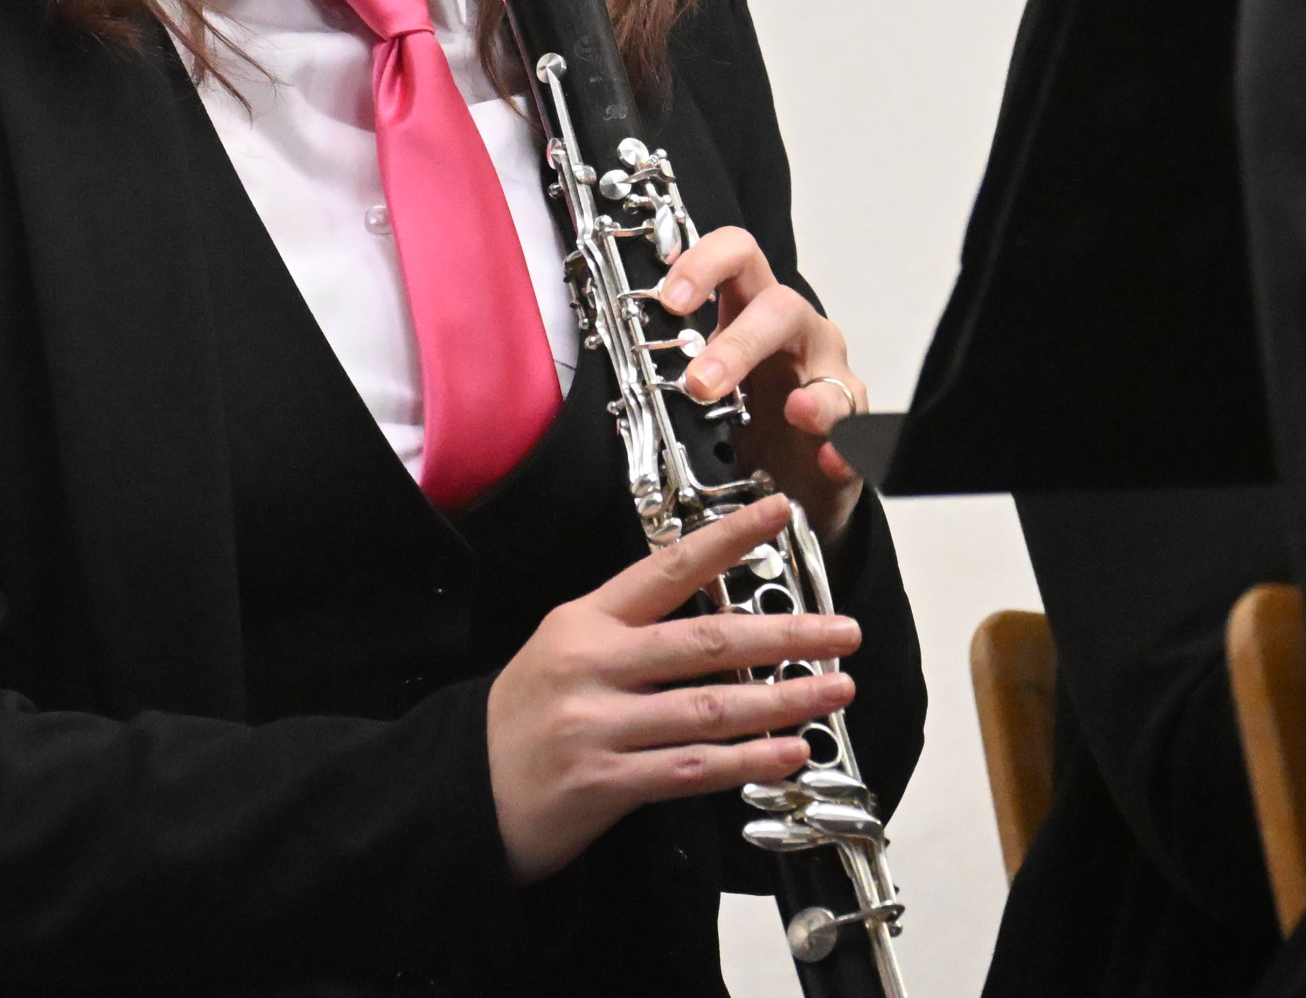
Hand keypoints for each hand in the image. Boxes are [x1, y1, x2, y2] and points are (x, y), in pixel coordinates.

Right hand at [486, 494, 860, 880]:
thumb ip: (629, 633)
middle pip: (705, 640)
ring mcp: (596, 725)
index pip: (666, 568)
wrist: (464, 791)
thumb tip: (721, 626)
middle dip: (785, 633)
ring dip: (783, 699)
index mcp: (583, 622)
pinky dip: (749, 762)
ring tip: (834, 689)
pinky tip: (789, 754)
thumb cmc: (523, 719)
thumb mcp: (562, 651)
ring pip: (710, 707)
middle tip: (841, 631)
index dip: (728, 539)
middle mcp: (591, 665)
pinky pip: (693, 768)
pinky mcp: (604, 782)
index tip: (779, 513)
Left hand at [660, 227, 870, 542]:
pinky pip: (856, 426)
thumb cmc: (748, 413)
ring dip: (807, 390)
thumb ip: (672, 365)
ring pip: (826, 362)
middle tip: (701, 385)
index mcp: (750, 310)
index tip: (669, 300)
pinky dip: (845, 442)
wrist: (790, 477)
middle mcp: (796, 332)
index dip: (705, 264)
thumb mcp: (706, 385)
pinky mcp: (853, 425)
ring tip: (794, 412)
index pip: (737, 256)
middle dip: (740, 343)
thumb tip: (616, 356)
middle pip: (780, 305)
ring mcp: (829, 375)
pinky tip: (829, 457)